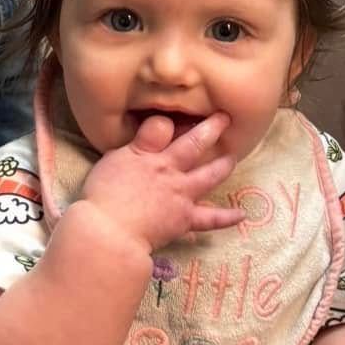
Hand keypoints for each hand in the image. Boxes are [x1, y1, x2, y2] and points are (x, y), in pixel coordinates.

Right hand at [81, 112, 240, 254]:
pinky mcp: (185, 218)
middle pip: (193, 144)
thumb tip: (154, 129)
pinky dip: (227, 217)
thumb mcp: (113, 159)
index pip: (162, 127)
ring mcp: (181, 194)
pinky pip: (211, 219)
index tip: (179, 115)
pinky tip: (242, 214)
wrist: (110, 229)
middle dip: (210, 129)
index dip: (171, 120)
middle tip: (224, 118)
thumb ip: (137, 144)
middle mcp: (169, 169)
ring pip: (209, 175)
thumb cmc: (102, 196)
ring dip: (223, 165)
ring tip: (232, 157)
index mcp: (148, 154)